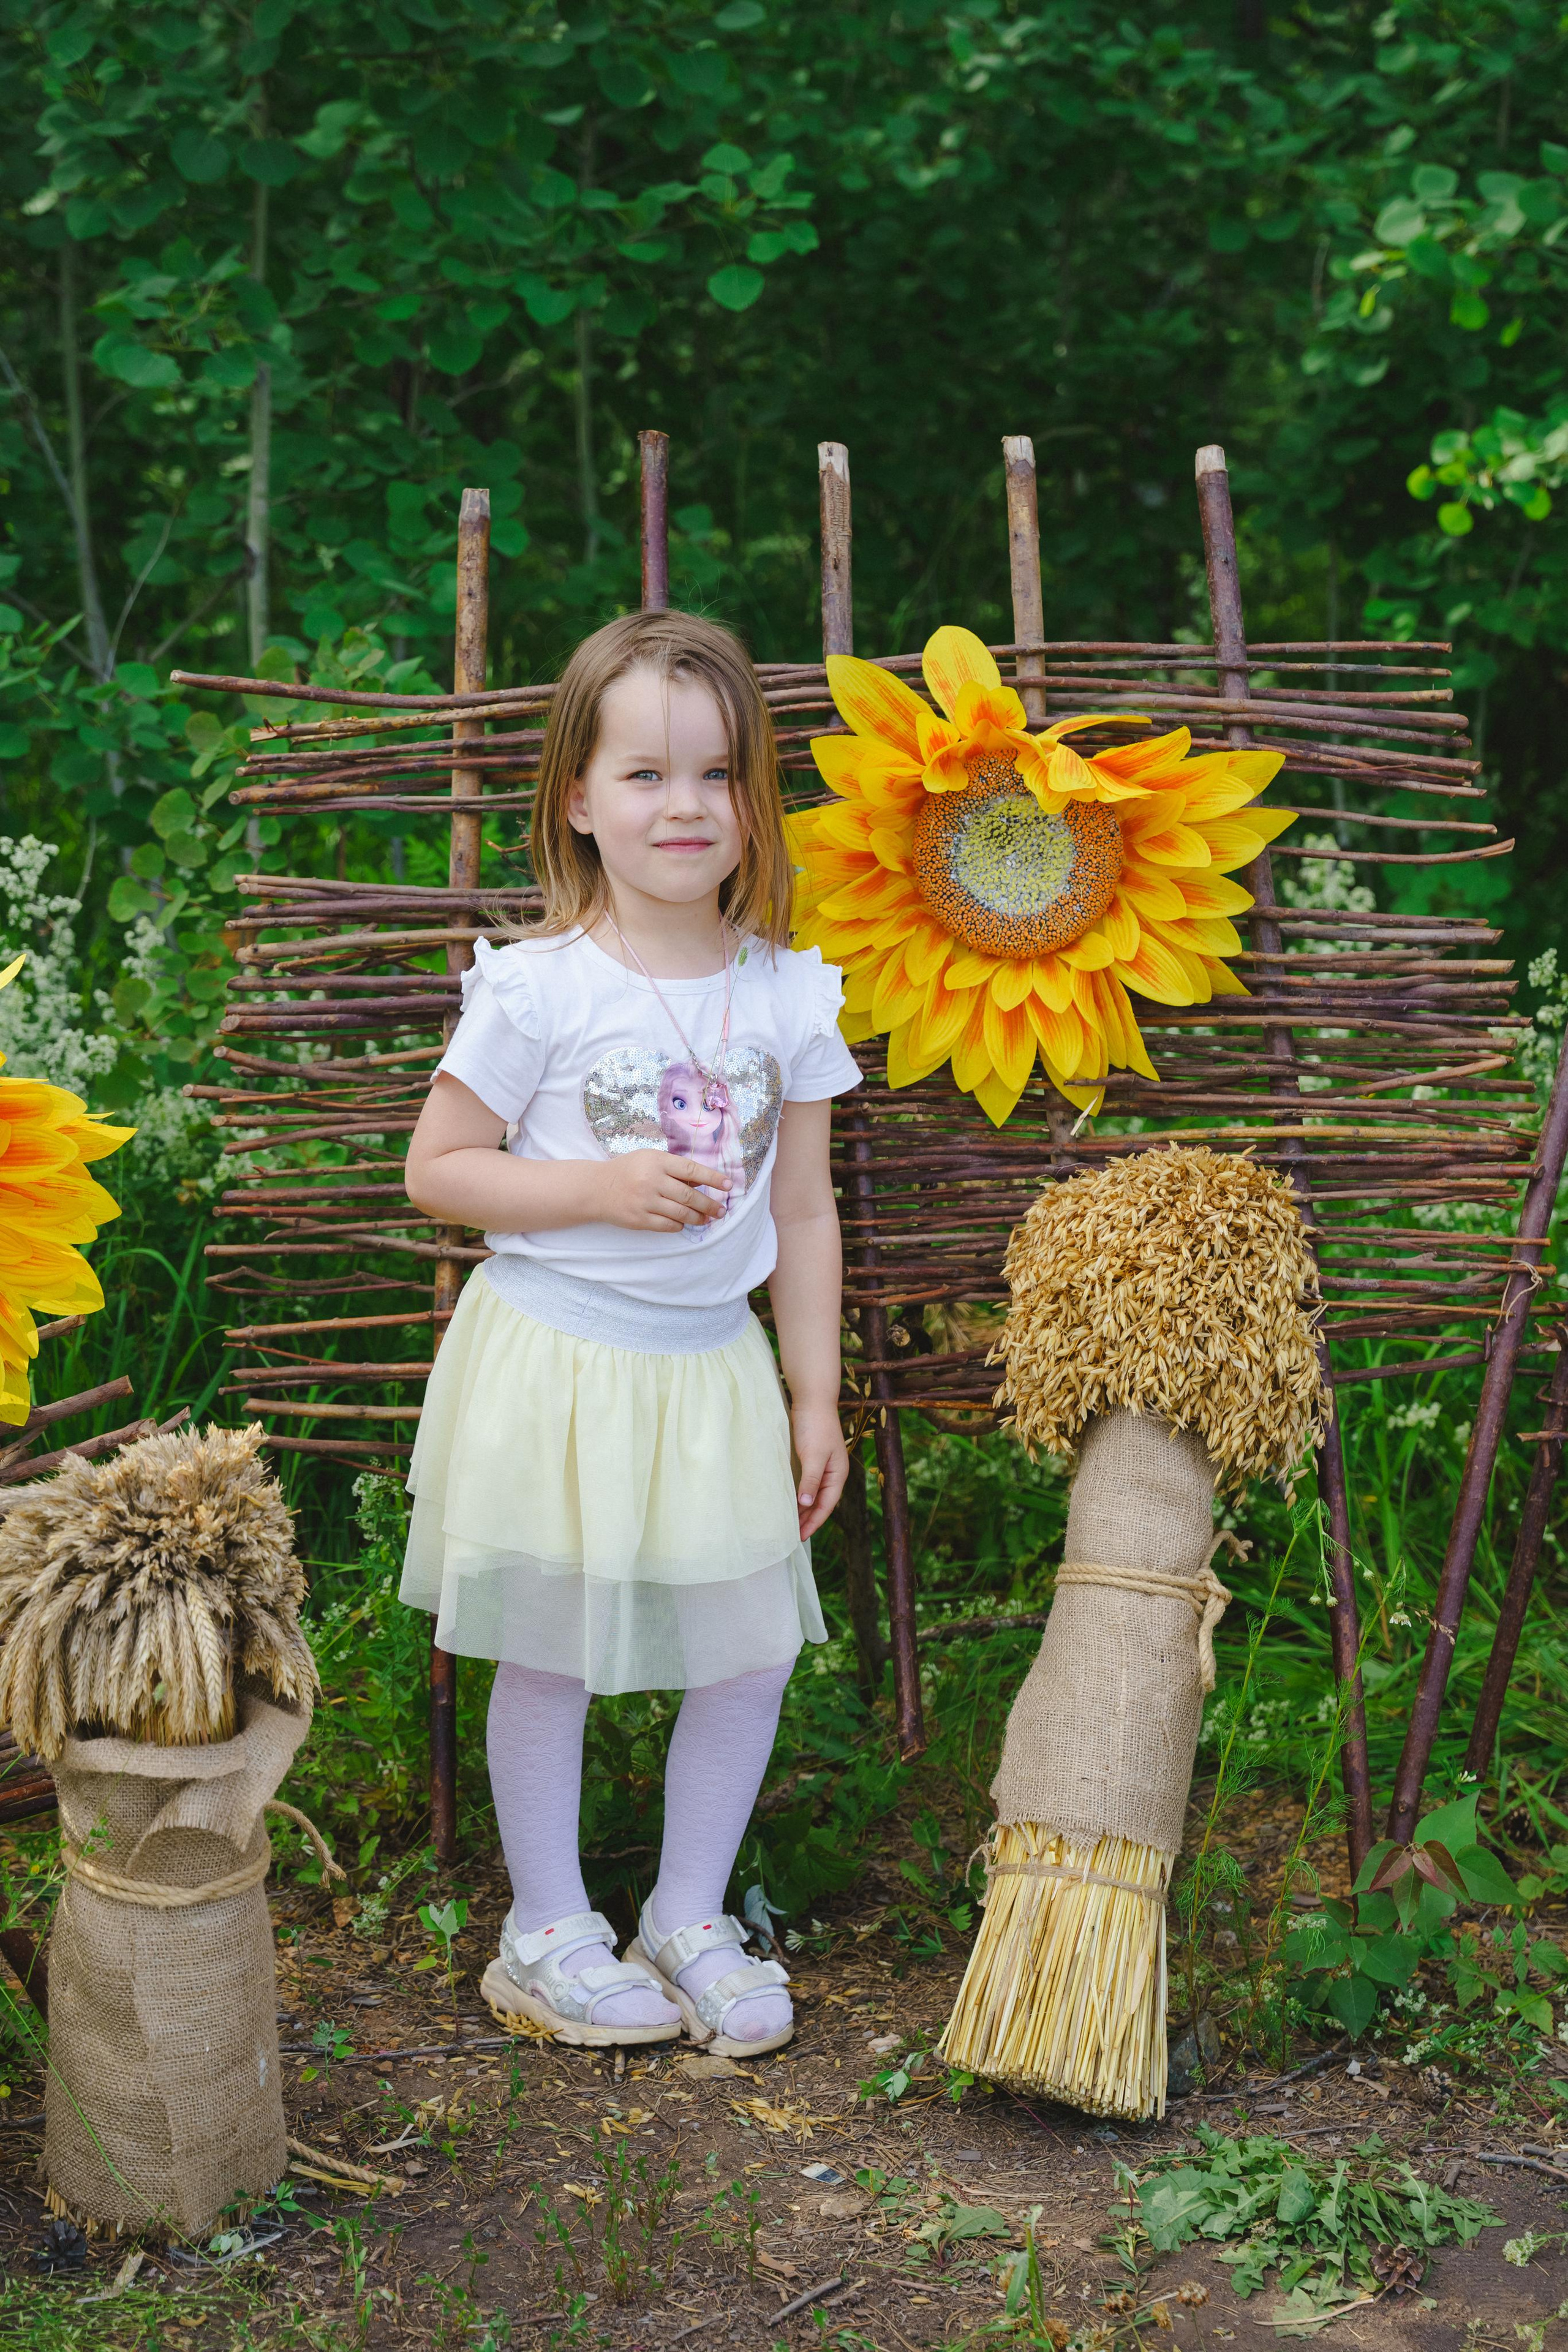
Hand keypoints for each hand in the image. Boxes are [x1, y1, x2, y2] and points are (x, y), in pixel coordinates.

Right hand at [597, 1148, 732, 1231]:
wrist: (596, 1188)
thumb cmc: (628, 1170)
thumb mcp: (650, 1160)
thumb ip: (675, 1169)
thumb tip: (702, 1183)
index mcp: (657, 1161)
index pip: (691, 1170)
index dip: (712, 1178)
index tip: (729, 1185)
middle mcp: (652, 1181)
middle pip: (689, 1196)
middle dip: (709, 1205)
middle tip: (721, 1211)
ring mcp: (645, 1201)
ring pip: (681, 1213)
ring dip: (698, 1218)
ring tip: (707, 1219)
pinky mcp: (639, 1219)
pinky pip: (667, 1225)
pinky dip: (679, 1225)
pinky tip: (683, 1223)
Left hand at [791, 1401, 849, 1539]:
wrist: (812, 1399)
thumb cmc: (815, 1426)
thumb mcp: (814, 1455)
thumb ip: (811, 1480)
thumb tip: (806, 1504)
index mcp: (838, 1474)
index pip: (826, 1505)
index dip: (814, 1521)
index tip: (801, 1536)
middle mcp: (832, 1473)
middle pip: (821, 1502)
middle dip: (809, 1518)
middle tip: (793, 1534)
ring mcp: (822, 1465)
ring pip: (814, 1493)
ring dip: (804, 1508)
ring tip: (790, 1522)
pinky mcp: (811, 1458)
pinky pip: (807, 1483)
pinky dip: (799, 1494)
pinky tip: (790, 1499)